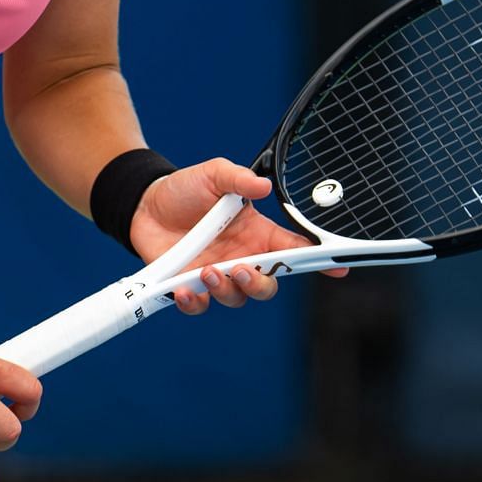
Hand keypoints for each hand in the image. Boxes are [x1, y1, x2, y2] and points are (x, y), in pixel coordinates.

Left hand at [129, 157, 349, 313]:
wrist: (145, 203)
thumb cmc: (186, 189)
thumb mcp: (214, 175)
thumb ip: (238, 179)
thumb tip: (264, 185)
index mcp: (256, 233)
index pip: (294, 249)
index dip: (318, 260)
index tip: (336, 267)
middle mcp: (240, 257)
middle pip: (267, 285)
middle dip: (259, 284)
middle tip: (240, 270)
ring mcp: (215, 274)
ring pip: (236, 298)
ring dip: (225, 290)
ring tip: (206, 271)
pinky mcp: (188, 285)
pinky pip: (199, 306)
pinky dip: (194, 303)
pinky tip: (184, 290)